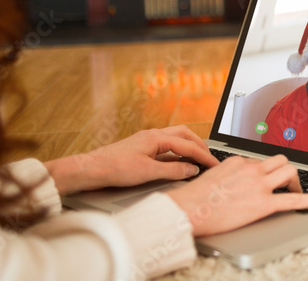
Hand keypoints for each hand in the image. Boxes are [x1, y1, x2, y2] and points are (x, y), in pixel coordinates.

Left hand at [45, 126, 218, 194]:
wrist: (92, 169)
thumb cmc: (115, 168)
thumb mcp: (148, 172)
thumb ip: (173, 170)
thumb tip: (192, 169)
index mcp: (157, 137)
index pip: (188, 145)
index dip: (204, 156)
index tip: (215, 165)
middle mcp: (154, 135)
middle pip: (185, 135)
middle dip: (200, 145)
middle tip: (210, 158)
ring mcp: (147, 141)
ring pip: (176, 139)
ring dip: (189, 147)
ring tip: (199, 159)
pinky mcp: (142, 149)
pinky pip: (166, 147)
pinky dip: (177, 153)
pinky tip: (179, 163)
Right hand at [166, 154, 307, 236]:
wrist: (189, 209)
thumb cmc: (194, 198)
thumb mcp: (211, 176)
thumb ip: (226, 174)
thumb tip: (230, 179)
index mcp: (238, 162)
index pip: (259, 161)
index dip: (266, 172)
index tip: (268, 177)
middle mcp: (251, 169)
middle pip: (280, 160)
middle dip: (287, 171)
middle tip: (287, 184)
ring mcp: (259, 184)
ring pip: (290, 171)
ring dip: (296, 181)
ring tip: (296, 192)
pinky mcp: (263, 203)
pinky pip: (293, 199)